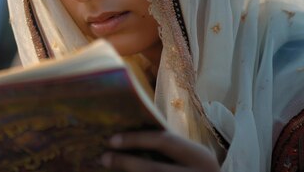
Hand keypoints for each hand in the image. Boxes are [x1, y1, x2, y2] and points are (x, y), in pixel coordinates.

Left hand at [100, 131, 219, 170]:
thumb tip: (126, 134)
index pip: (164, 141)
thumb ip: (167, 147)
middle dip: (125, 163)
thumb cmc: (194, 168)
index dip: (135, 139)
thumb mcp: (189, 155)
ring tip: (108, 167)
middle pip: (154, 169)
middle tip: (103, 158)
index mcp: (201, 157)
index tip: (111, 140)